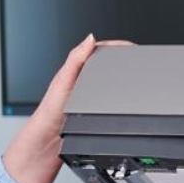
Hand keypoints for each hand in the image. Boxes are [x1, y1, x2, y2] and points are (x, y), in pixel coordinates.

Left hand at [1, 35, 129, 182]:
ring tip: (133, 71)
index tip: (130, 46)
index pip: (96, 50)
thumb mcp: (64, 82)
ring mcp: (85, 96)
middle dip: (121, 58)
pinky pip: (107, 97)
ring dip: (120, 74)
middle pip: (103, 64)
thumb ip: (76, 59)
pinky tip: (123, 96)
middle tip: (136, 57)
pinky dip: (117, 93)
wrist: (47, 144)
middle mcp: (78, 81)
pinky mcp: (88, 110)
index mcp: (72, 70)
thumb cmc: (49, 115)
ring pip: (106, 80)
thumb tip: (90, 39)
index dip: (114, 46)